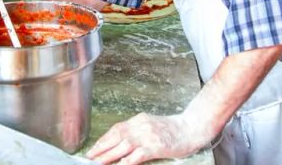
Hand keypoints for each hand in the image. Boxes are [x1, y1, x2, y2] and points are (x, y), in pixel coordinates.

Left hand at [85, 113, 206, 164]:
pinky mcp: (157, 146)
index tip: (93, 149)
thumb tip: (119, 143)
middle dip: (101, 148)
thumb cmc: (172, 129)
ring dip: (109, 155)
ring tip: (98, 162)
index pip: (116, 129)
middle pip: (116, 137)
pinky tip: (120, 164)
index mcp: (138, 120)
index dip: (102, 140)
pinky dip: (128, 160)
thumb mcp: (150, 125)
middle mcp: (141, 126)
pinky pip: (139, 154)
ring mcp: (149, 136)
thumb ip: (136, 132)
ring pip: (124, 145)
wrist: (192, 128)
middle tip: (89, 157)